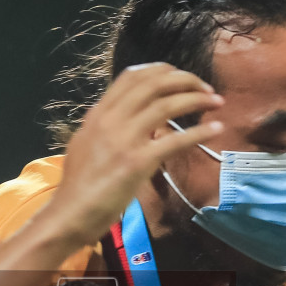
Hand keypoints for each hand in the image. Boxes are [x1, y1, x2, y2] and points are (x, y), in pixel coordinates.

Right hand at [45, 63, 223, 244]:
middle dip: (186, 79)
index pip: (132, 75)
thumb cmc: (78, 186)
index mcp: (99, 113)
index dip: (162, 71)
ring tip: (216, 103)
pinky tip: (215, 130)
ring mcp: (124, 139)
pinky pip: (175, 140)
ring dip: (197, 99)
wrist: (69, 214)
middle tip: (206, 89)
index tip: (180, 78)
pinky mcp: (137, 162)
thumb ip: (107, 128)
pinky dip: (199, 132)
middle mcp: (111, 119)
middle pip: (154, 82)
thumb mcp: (86, 144)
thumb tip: (128, 119)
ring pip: (167, 104)